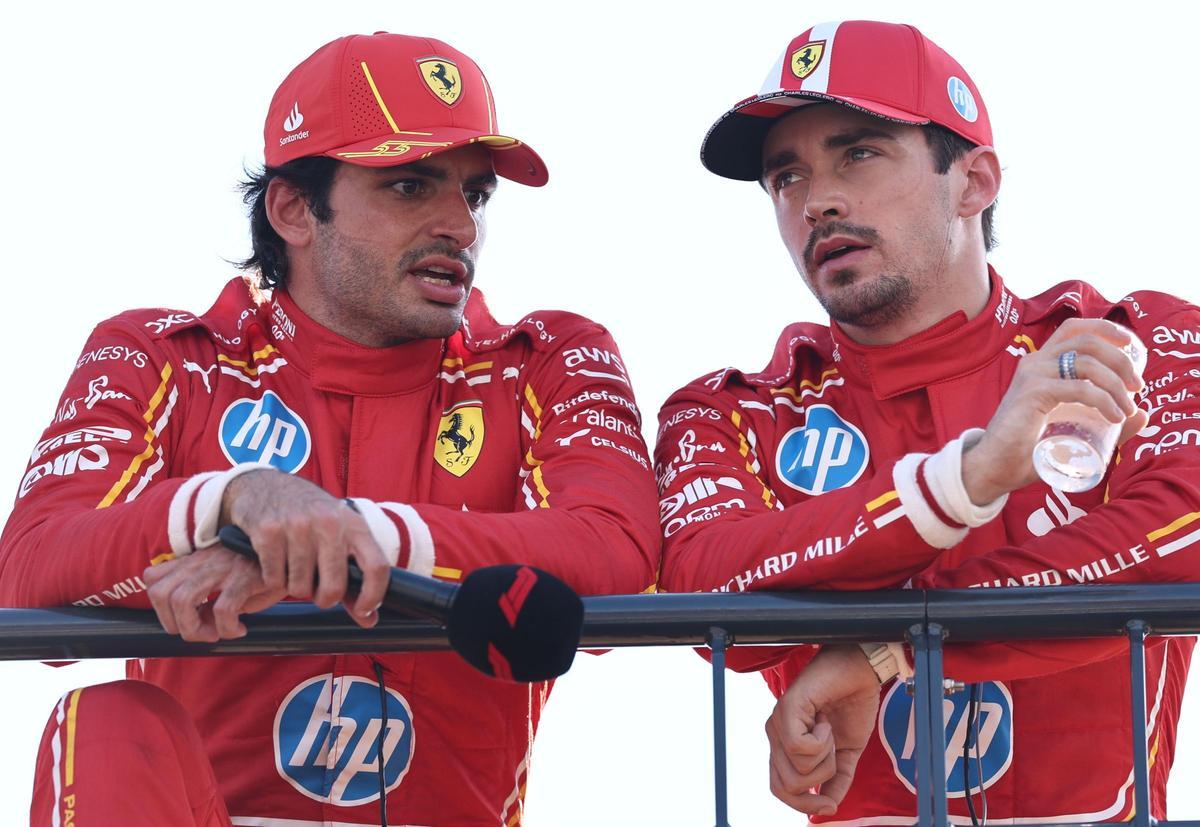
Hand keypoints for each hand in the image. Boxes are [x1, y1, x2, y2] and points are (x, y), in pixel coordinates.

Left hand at [143, 546, 286, 641]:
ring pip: (183, 601)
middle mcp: (204, 562)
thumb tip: (198, 622)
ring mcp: (222, 568)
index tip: (183, 619)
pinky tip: (240, 629)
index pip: (152, 578)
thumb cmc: (259, 569)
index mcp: (196, 560)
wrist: (293, 553)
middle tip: (199, 633)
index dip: (160, 607)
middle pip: (161, 594)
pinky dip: (227, 628)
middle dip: (174, 624)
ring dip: (195, 629)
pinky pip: (222, 610)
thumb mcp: (226, 574)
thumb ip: (205, 592)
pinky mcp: (245, 578)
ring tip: (216, 634)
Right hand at [220, 469, 390, 622]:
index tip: (364, 610)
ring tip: (295, 568)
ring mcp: (298, 526)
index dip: (373, 596)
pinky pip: (273, 579)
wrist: (266, 485)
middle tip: (316, 591)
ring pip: (300, 588)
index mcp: (354, 525)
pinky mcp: (268, 531)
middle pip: (334, 587)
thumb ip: (353, 578)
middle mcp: (329, 523)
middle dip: (324, 599)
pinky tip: (275, 561)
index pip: (376, 566)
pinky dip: (273, 579)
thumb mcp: (339, 535)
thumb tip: (369, 620)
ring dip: (295, 587)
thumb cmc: (311, 517)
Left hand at [765, 645, 879, 815]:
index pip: (780, 789)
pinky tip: (824, 721)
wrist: (860, 672)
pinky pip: (799, 748)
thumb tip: (828, 809)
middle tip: (833, 749)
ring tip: (829, 729)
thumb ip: (836, 780)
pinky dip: (822, 741)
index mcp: (787, 746)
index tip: (830, 805)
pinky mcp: (786, 709)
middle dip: (820, 780)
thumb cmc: (852, 705)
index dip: (805, 804)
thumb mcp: (846, 754)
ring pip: (797, 770)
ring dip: (825, 757)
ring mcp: (778, 721)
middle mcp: (776, 735)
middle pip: (787, 787)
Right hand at [963, 318, 1147, 503]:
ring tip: (1127, 408)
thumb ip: (1105, 418)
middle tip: (1137, 386)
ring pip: (1087, 363)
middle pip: (1087, 341)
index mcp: (1040, 363)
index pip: (1074, 329)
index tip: (1131, 345)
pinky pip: (1080, 388)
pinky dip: (1104, 400)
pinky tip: (1115, 416)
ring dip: (1116, 383)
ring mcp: (1033, 375)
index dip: (1105, 329)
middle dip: (1121, 359)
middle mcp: (1035, 361)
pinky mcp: (1033, 393)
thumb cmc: (1028, 448)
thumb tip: (1143, 415)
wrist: (995, 466)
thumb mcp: (1071, 426)